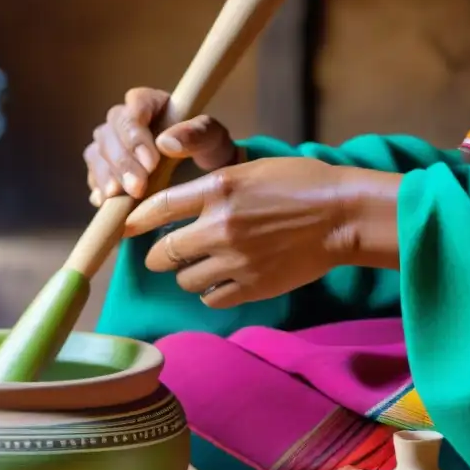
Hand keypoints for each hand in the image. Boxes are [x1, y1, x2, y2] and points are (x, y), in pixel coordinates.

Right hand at [83, 87, 237, 204]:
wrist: (202, 181)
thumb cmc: (209, 154)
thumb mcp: (214, 142)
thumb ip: (198, 133)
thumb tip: (166, 142)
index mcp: (152, 103)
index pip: (134, 105)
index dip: (137, 133)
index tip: (152, 163)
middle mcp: (125, 120)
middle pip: (110, 131)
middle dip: (123, 161)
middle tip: (137, 188)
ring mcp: (111, 144)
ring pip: (96, 153)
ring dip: (106, 176)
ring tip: (119, 197)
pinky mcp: (103, 168)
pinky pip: (92, 175)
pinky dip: (98, 189)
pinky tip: (108, 203)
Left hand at [123, 157, 399, 308]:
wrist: (343, 215)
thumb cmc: (300, 184)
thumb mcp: (250, 170)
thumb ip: (210, 188)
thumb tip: (173, 205)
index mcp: (219, 189)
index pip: (158, 207)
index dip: (135, 220)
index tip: (125, 228)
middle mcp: (220, 227)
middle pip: (164, 252)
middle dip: (158, 255)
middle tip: (164, 254)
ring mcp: (235, 260)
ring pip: (185, 280)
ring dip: (186, 274)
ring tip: (200, 265)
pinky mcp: (252, 286)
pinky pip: (211, 299)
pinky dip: (210, 293)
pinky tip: (221, 281)